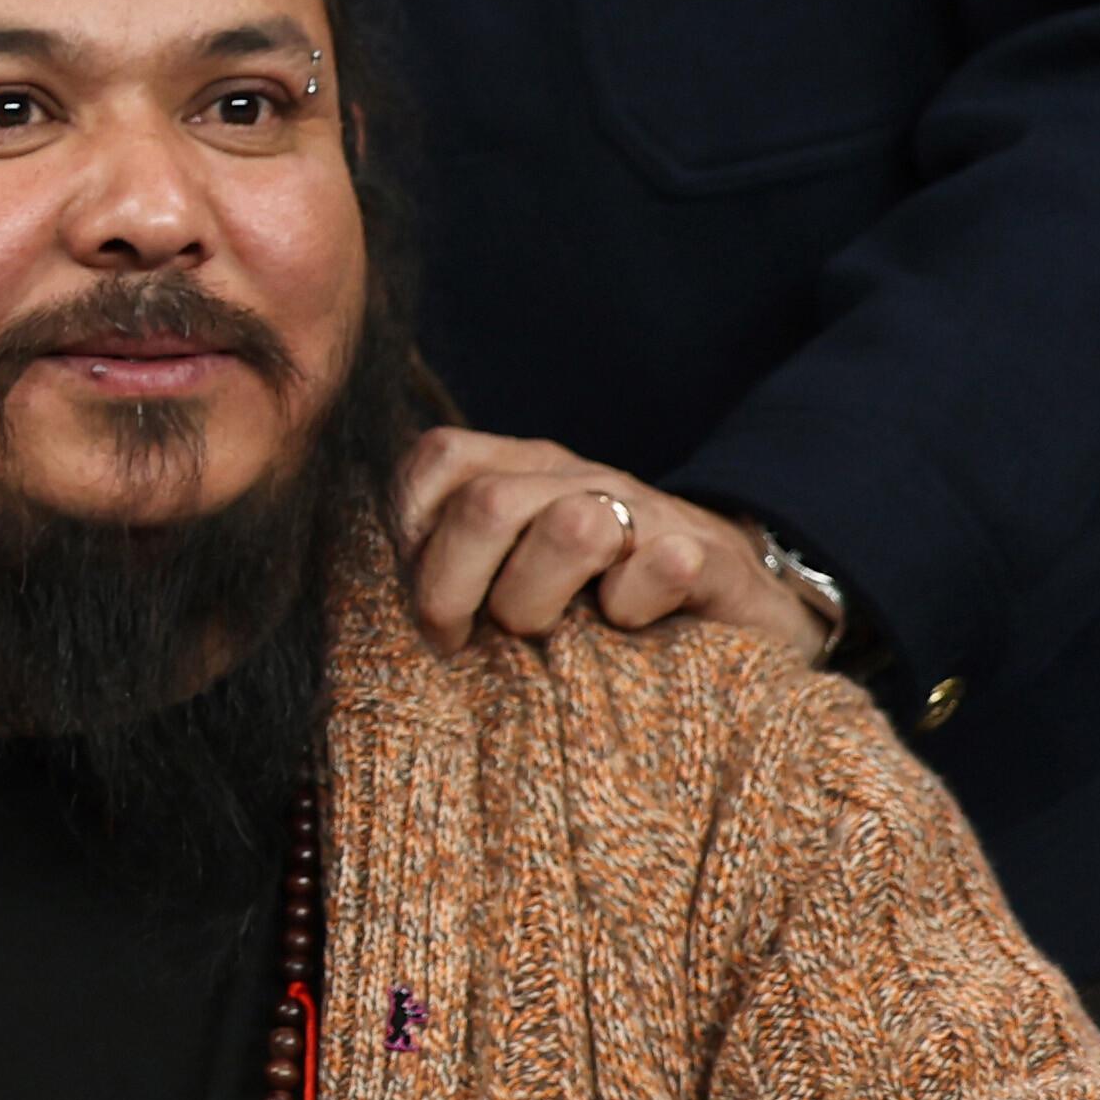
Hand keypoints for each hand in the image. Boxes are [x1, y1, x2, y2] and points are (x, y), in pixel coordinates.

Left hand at [399, 429, 826, 659]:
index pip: (437, 458)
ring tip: (551, 635)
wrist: (732, 619)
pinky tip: (631, 627)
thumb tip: (366, 595)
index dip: (410, 534)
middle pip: (488, 505)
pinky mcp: (707, 555)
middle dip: (458, 588)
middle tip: (467, 641)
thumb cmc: (592, 608)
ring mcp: (645, 509)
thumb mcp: (505, 578)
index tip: (421, 605)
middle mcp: (575, 476)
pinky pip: (656, 564)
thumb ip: (441, 565)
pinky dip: (632, 608)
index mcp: (516, 470)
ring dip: (541, 600)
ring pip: (570, 525)